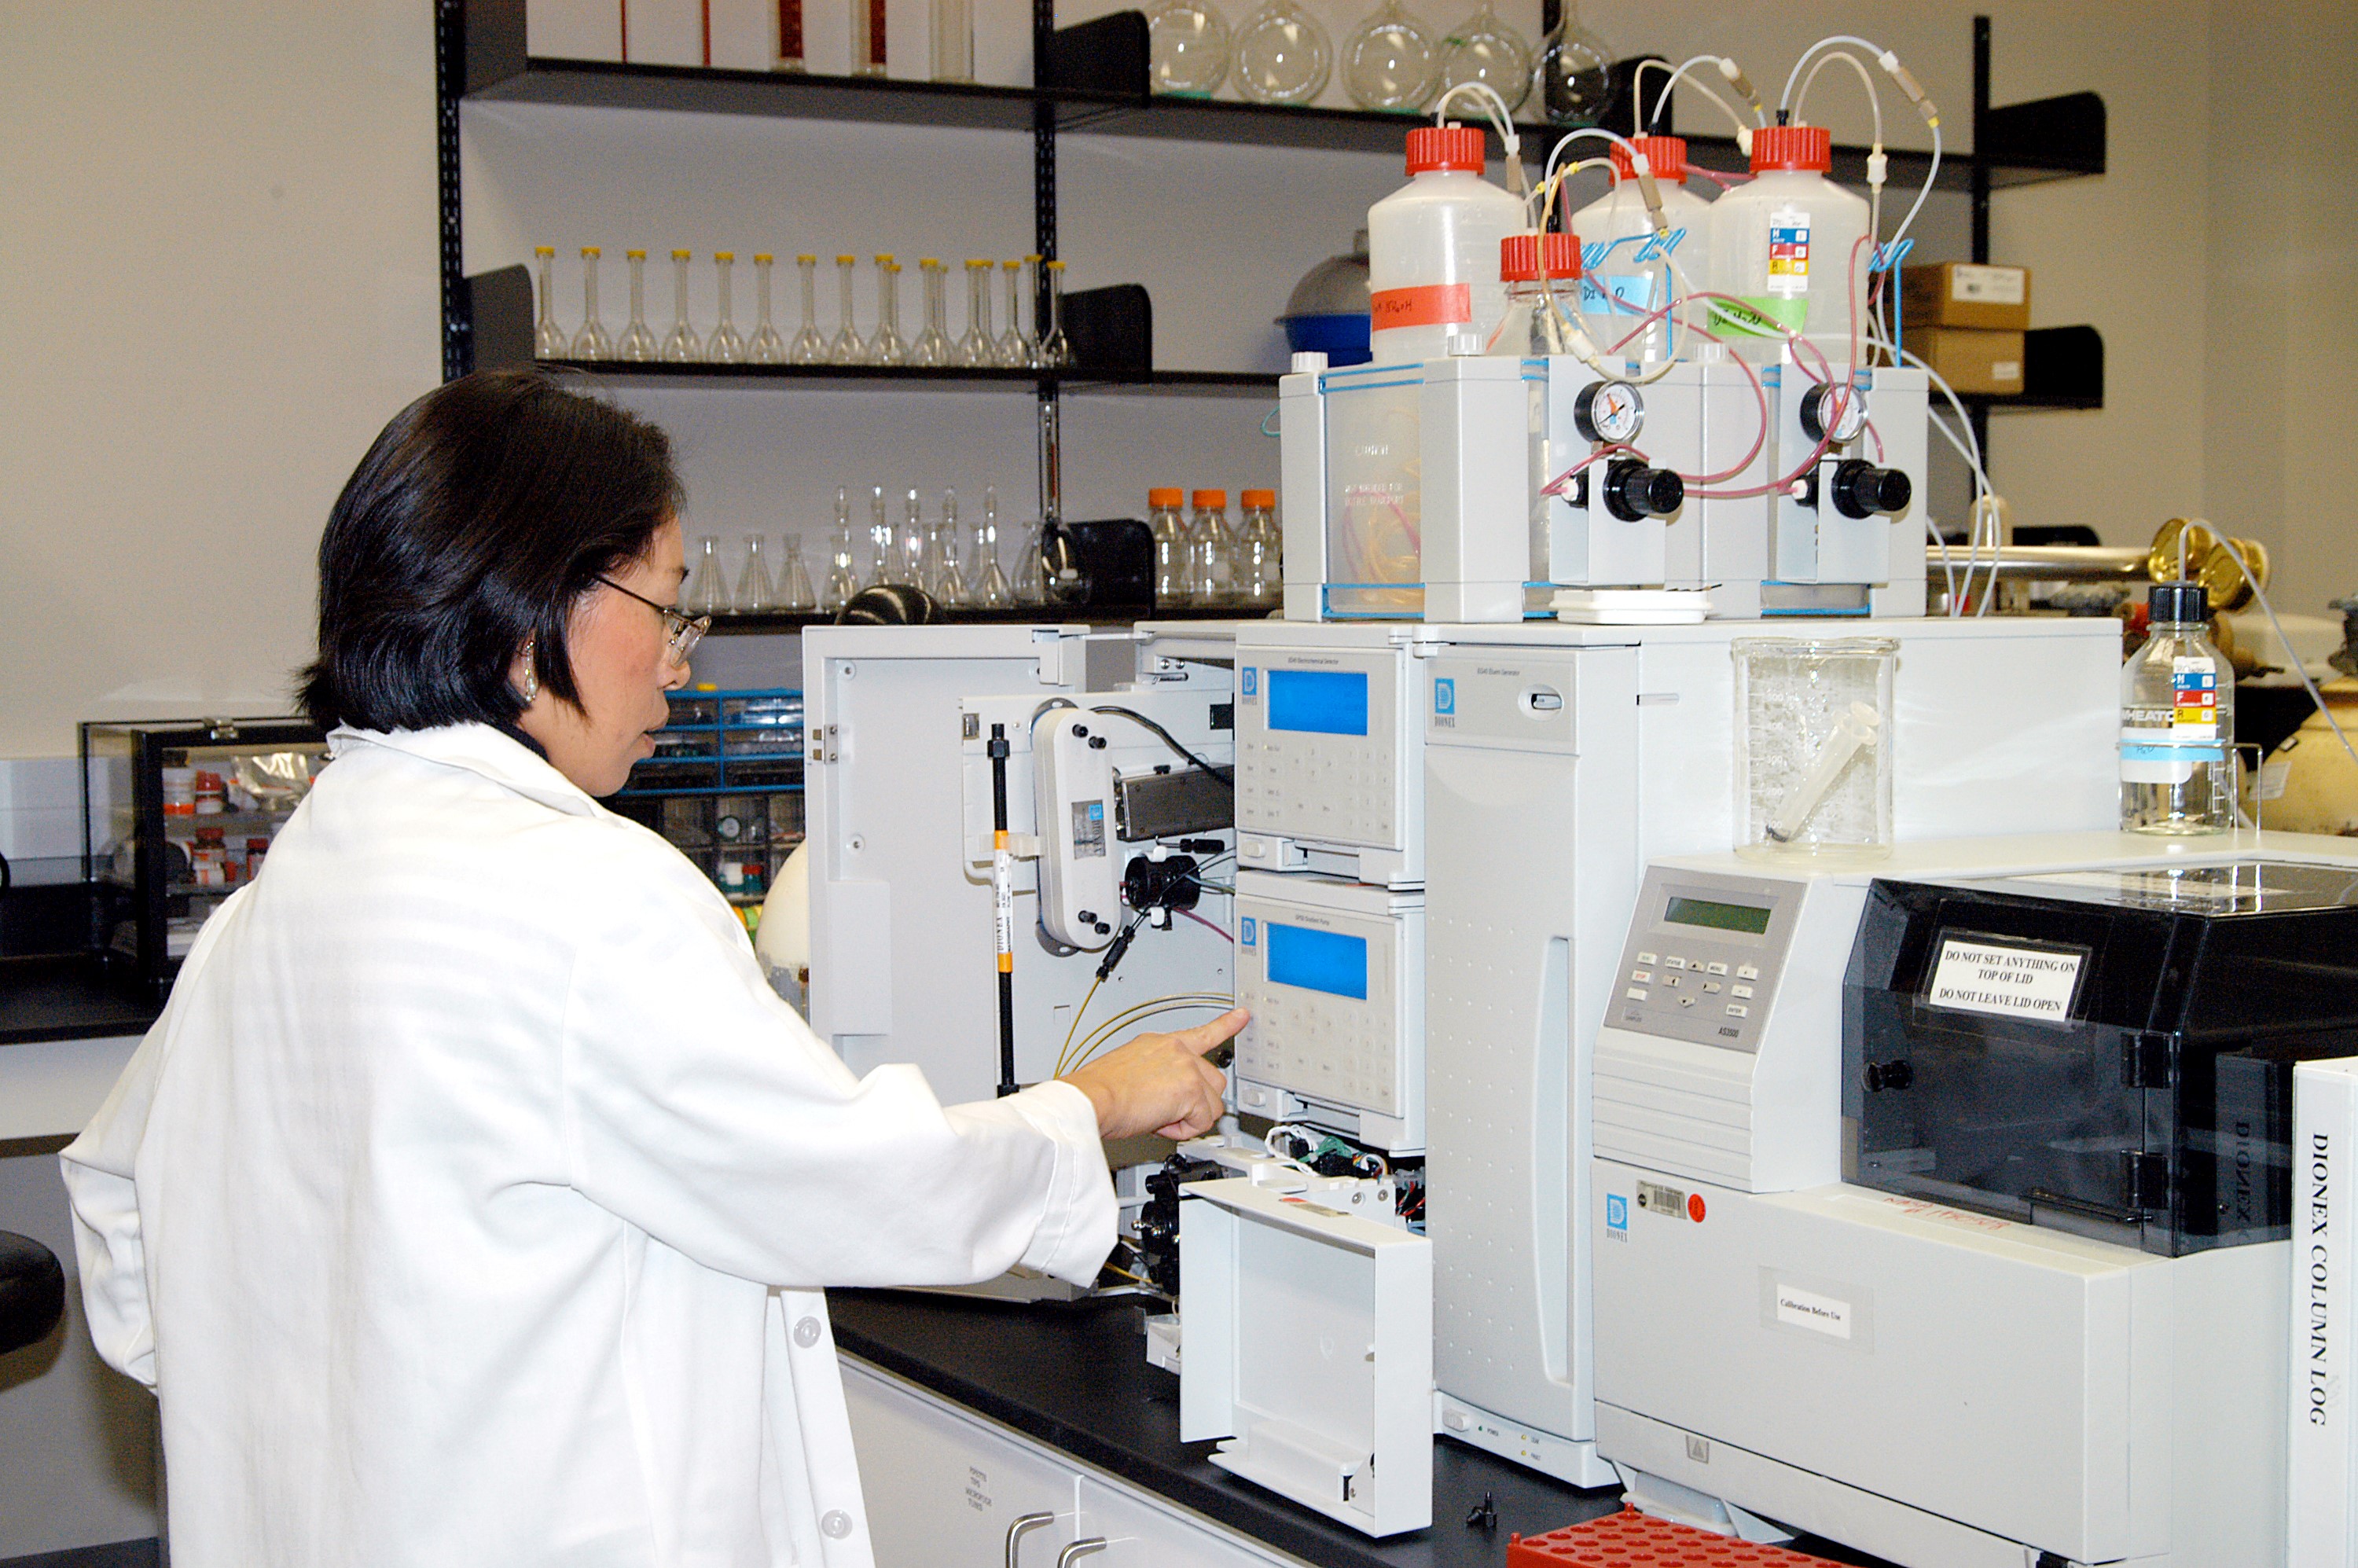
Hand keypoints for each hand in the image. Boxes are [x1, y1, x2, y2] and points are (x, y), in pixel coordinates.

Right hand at [1061, 1007, 1246, 1141]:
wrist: (1091, 1098)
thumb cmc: (1099, 1091)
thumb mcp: (1130, 1070)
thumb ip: (1157, 1076)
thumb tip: (1164, 1097)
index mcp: (1161, 1043)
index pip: (1201, 1033)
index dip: (1226, 1025)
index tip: (1243, 1016)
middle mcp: (1177, 1050)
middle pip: (1214, 1081)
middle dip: (1196, 1103)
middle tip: (1165, 1112)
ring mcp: (1187, 1067)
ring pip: (1212, 1105)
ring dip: (1189, 1119)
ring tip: (1157, 1117)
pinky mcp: (1191, 1090)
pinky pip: (1202, 1122)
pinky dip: (1183, 1130)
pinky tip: (1159, 1122)